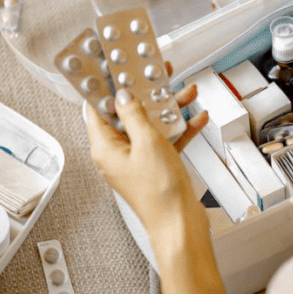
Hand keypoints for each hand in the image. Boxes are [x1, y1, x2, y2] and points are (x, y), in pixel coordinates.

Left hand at [84, 62, 209, 233]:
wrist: (181, 224)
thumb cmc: (159, 194)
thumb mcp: (147, 142)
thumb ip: (134, 115)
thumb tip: (123, 96)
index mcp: (104, 149)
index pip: (97, 109)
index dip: (105, 87)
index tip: (114, 69)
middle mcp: (117, 154)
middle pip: (126, 114)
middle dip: (145, 94)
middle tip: (155, 74)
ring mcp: (137, 161)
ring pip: (149, 126)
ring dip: (167, 109)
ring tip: (184, 93)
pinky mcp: (155, 167)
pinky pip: (165, 141)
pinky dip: (179, 129)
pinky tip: (195, 118)